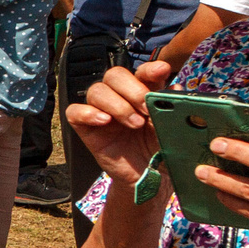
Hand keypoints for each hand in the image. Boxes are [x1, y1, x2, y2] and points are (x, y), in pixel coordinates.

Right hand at [65, 59, 171, 188]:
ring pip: (96, 90)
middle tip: (146, 108)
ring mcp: (101, 112)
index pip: (141, 72)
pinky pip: (74, 111)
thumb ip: (172, 109)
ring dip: (116, 104)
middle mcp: (120, 98)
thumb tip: (174, 88)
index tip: (162, 71)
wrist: (147, 178)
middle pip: (114, 75)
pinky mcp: (86, 128)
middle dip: (131, 88)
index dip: (149, 69)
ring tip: (134, 124)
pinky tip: (105, 122)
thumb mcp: (171, 129)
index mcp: (143, 94)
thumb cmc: (160, 152)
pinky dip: (88, 113)